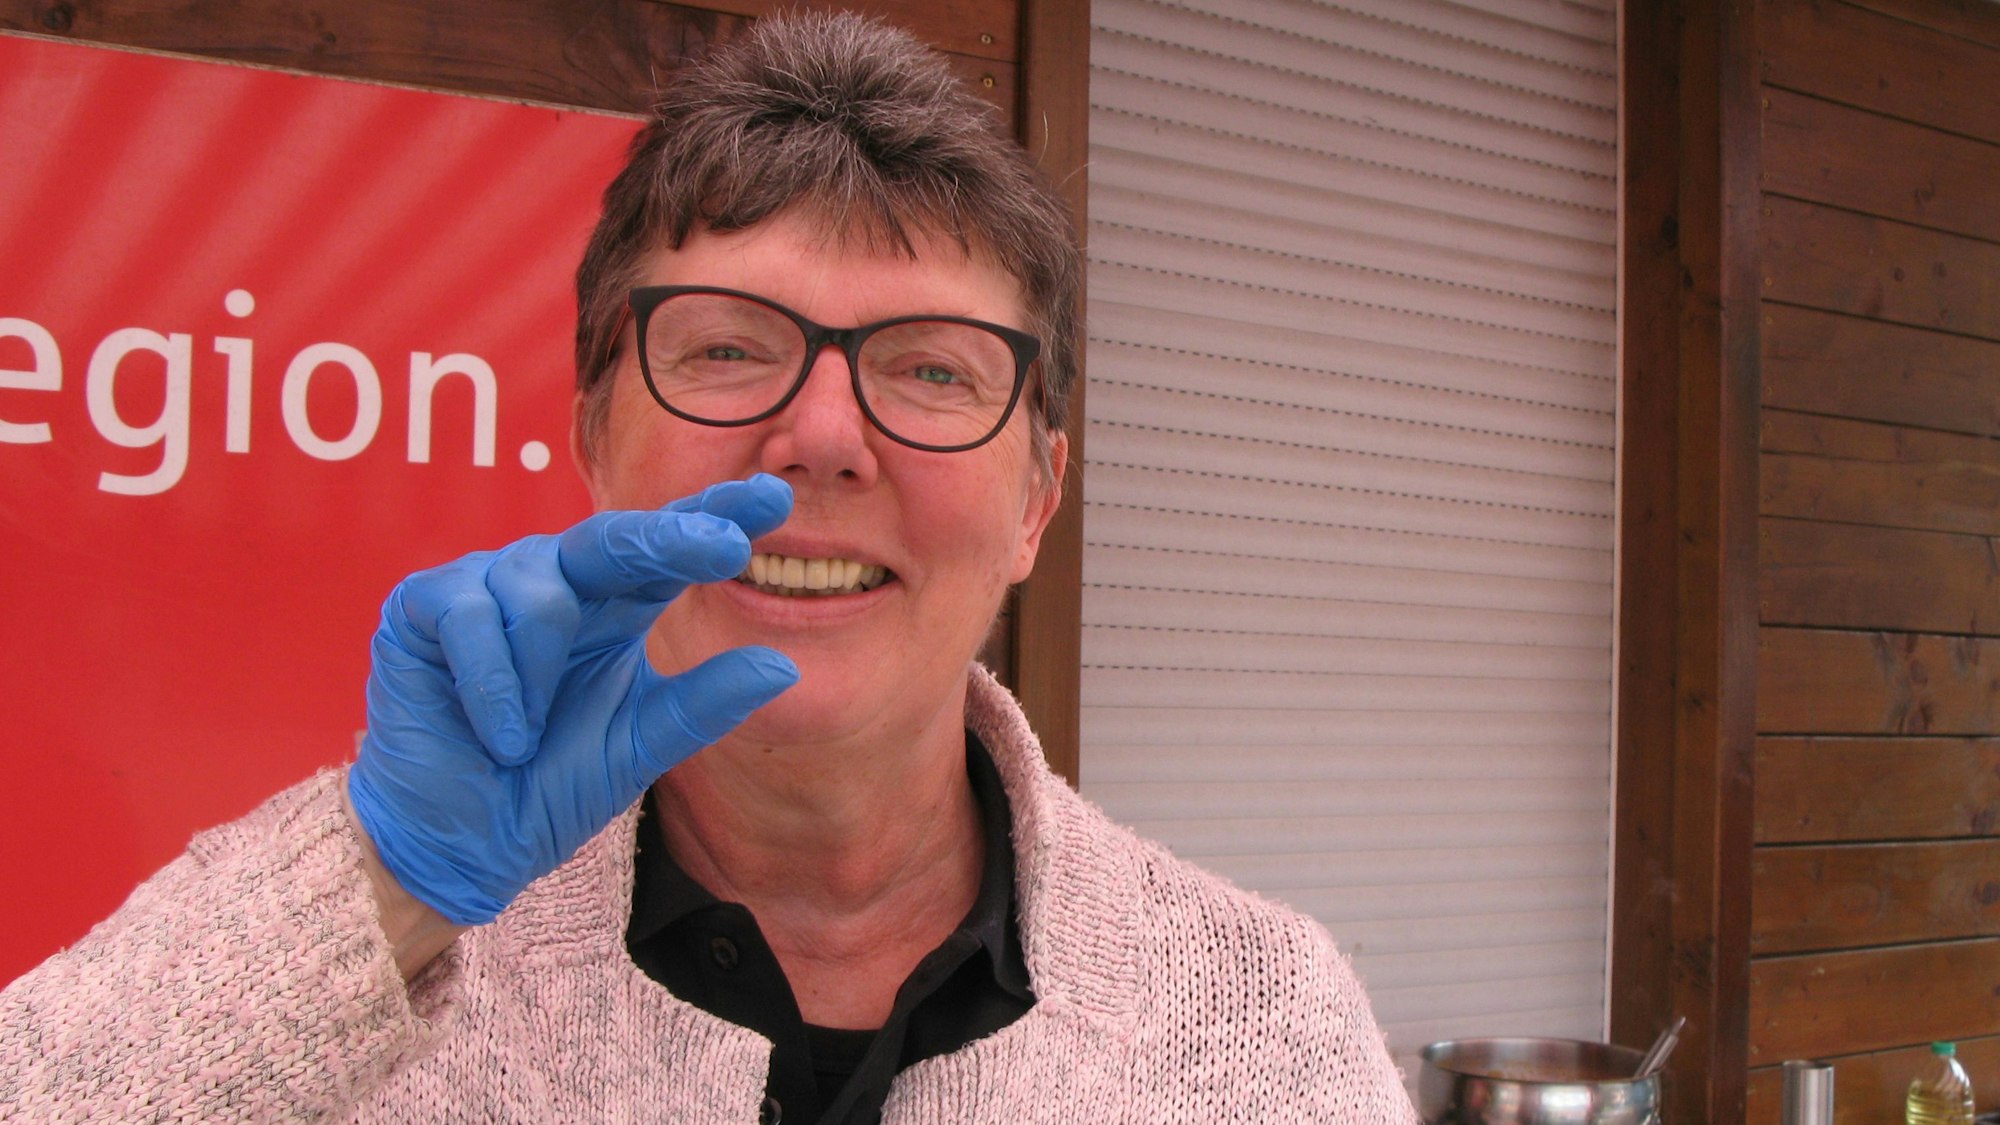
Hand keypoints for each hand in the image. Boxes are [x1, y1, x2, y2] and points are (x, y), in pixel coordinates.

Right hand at [347, 475, 798, 925]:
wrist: (460, 846)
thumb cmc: (546, 788)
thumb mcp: (638, 747)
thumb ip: (702, 704)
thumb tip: (782, 666)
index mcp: (614, 607)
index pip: (670, 549)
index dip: (715, 516)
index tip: (774, 498)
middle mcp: (556, 581)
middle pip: (616, 536)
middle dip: (670, 537)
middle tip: (723, 546)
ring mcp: (487, 584)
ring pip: (540, 589)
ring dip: (541, 674)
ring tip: (528, 737)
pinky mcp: (423, 604)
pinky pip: (469, 615)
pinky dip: (492, 685)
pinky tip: (498, 735)